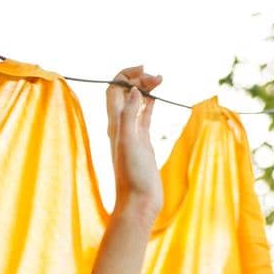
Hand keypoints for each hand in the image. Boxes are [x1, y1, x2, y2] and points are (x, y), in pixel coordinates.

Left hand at [107, 64, 163, 220]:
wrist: (139, 202)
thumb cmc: (133, 177)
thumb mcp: (129, 143)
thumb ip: (128, 116)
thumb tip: (133, 90)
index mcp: (114, 124)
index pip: (113, 90)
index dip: (125, 76)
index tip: (144, 72)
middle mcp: (121, 127)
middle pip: (125, 93)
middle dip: (139, 80)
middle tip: (158, 79)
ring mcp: (132, 134)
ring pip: (136, 103)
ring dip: (145, 89)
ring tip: (160, 80)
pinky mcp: (143, 142)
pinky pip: (144, 117)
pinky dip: (149, 104)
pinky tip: (156, 97)